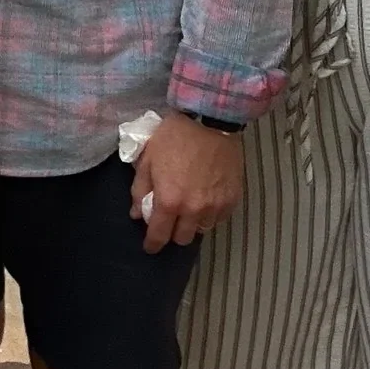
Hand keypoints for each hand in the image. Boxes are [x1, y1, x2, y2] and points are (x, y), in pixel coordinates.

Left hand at [130, 112, 243, 252]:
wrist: (212, 121)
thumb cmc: (175, 137)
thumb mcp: (148, 159)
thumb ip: (140, 190)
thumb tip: (137, 213)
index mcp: (169, 200)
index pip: (159, 236)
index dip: (152, 244)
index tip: (150, 246)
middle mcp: (193, 210)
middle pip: (182, 238)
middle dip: (173, 232)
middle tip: (170, 219)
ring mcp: (216, 206)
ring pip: (202, 229)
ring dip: (193, 223)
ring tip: (189, 206)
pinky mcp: (232, 200)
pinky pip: (219, 218)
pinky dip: (210, 214)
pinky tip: (206, 199)